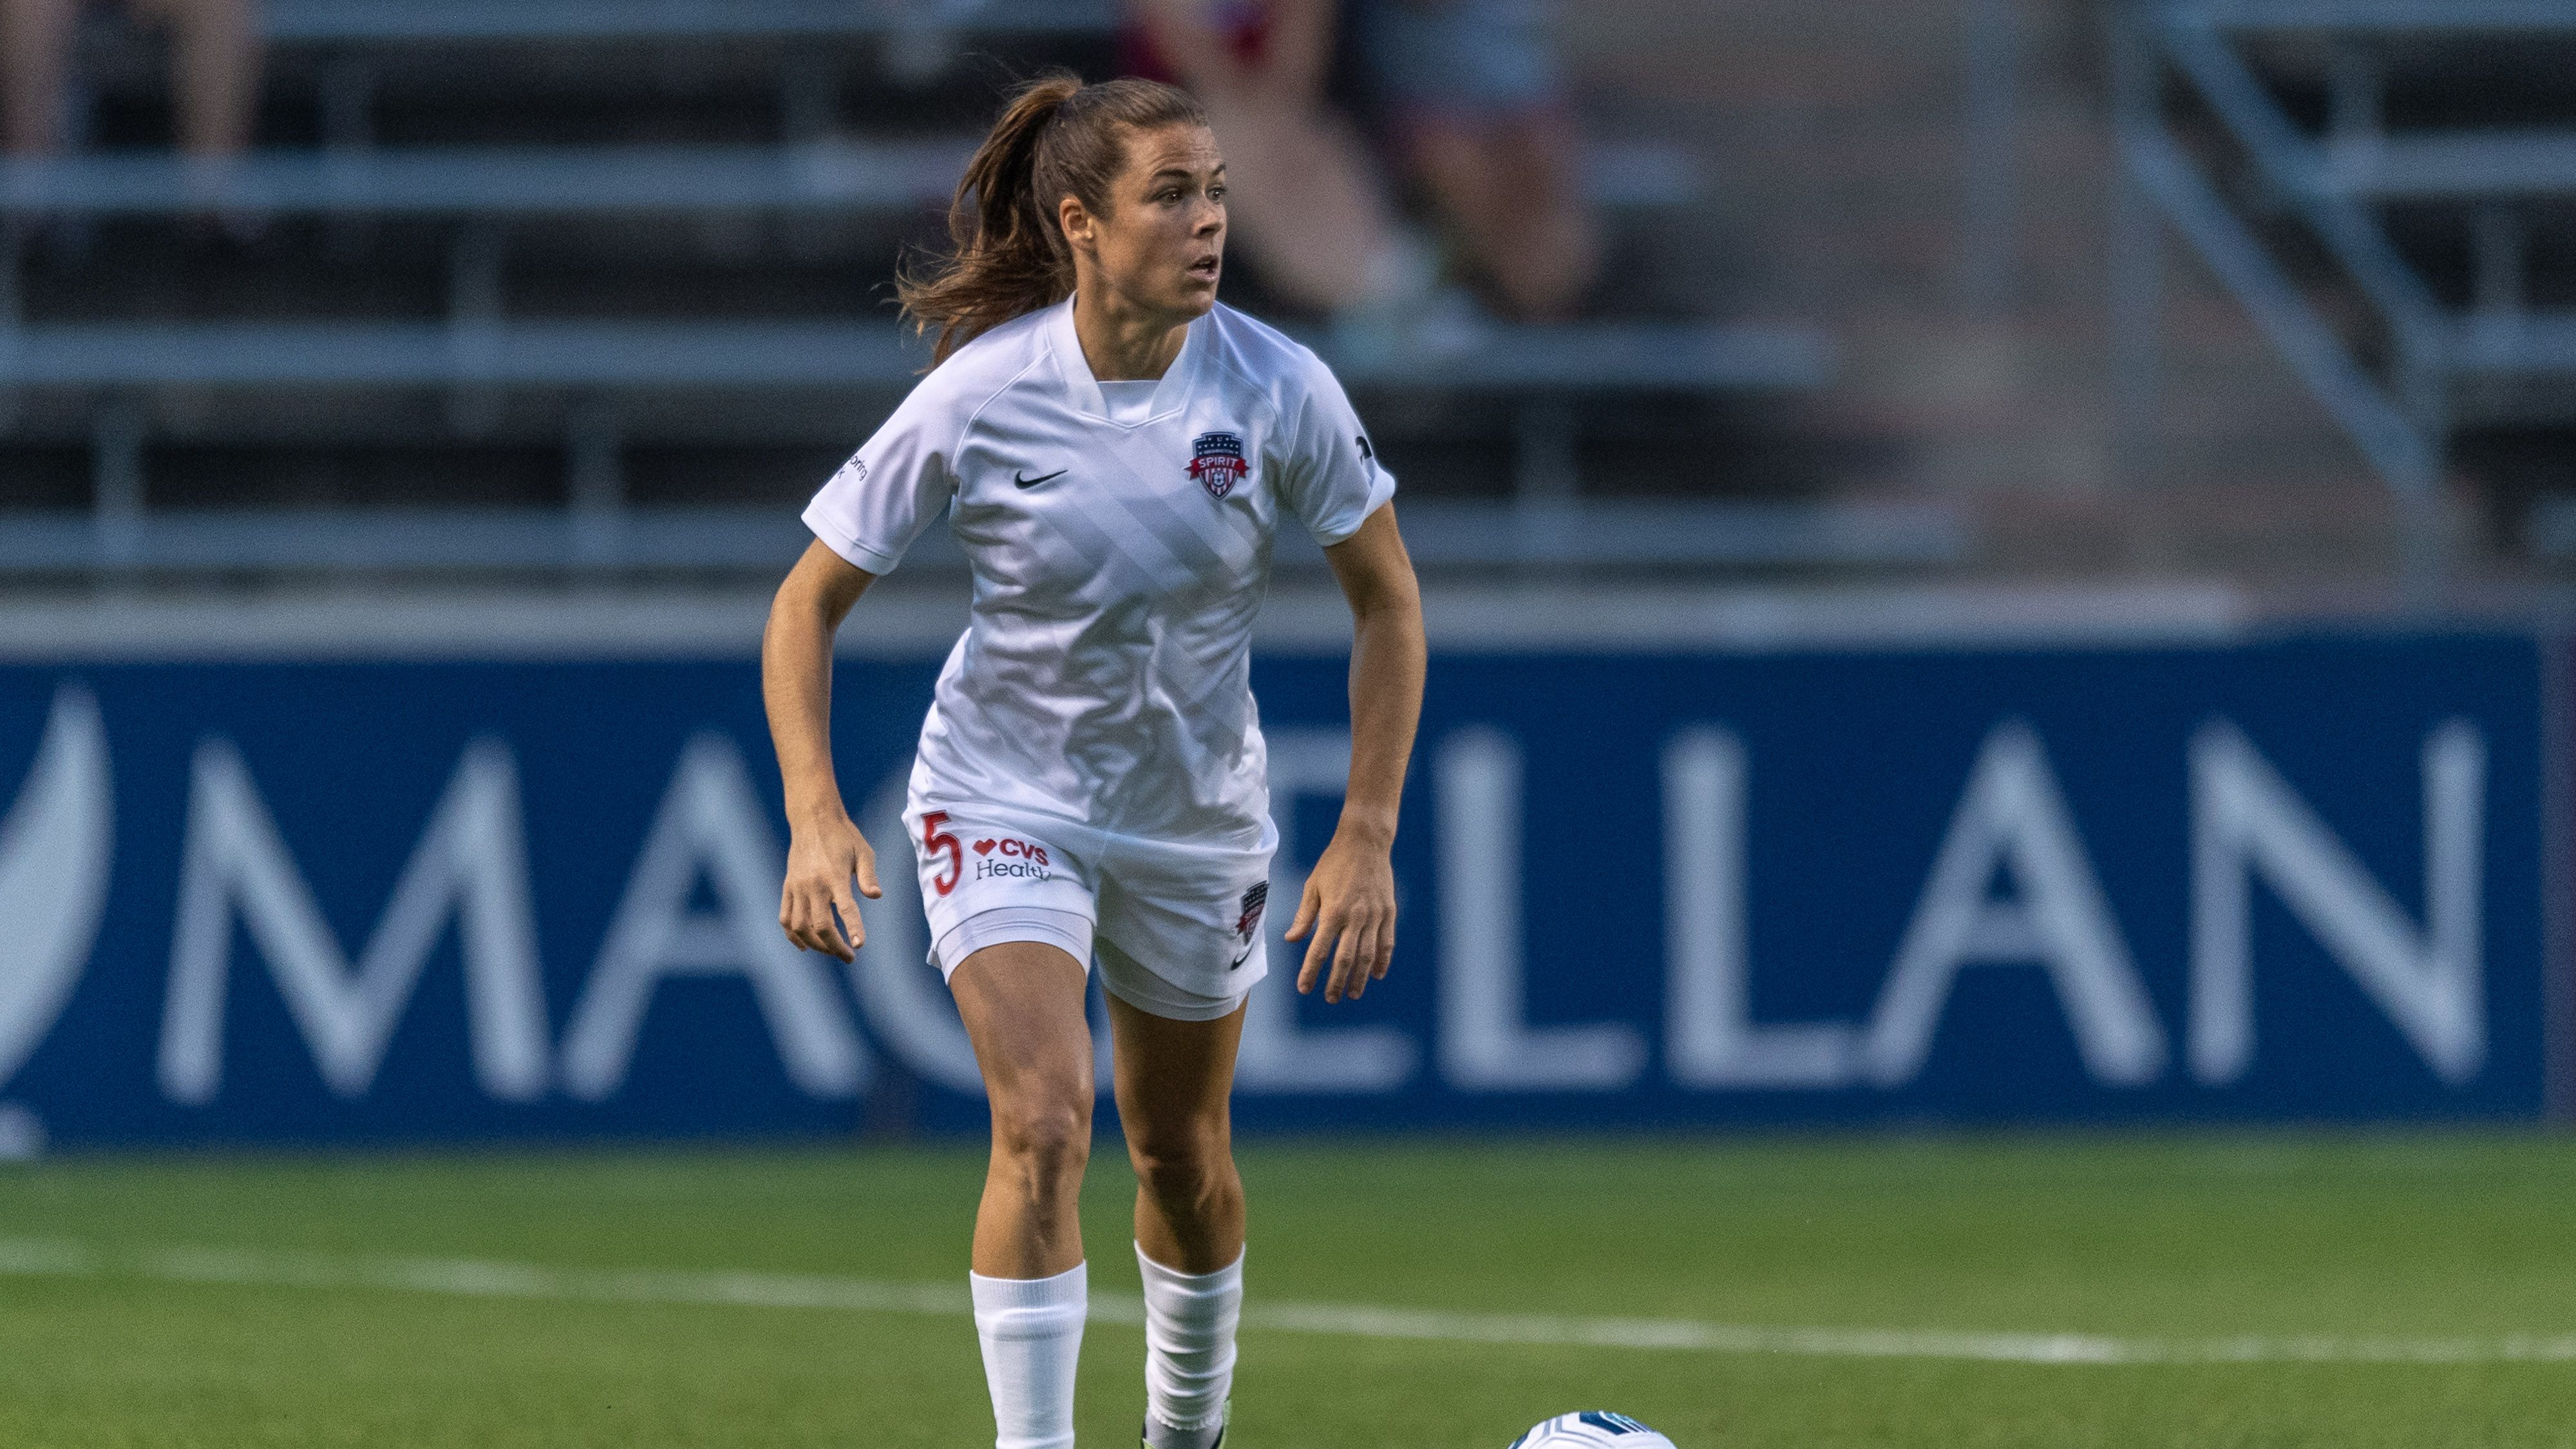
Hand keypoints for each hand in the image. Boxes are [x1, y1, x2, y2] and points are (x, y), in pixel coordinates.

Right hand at [779, 808, 881, 963]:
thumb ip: (869, 876)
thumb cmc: (844, 836)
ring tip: (831, 950)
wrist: (813, 819)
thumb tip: (876, 896)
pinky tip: (805, 946)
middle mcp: (813, 884)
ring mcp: (797, 887)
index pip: (845, 908)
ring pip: (800, 926)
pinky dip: (793, 936)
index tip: (858, 945)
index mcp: (834, 875)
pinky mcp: (787, 887)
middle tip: (849, 956)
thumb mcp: (864, 851)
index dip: (852, 928)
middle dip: (834, 946)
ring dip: (816, 944)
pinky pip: (785, 918)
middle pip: (820, 925)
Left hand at [1284, 828, 1395, 1003]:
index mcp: (1333, 911)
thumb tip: (1291, 940)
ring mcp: (1375, 915)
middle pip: (1345, 959)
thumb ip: (1304, 916)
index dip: (1311, 972)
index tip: (1305, 988)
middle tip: (1331, 999)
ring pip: (1368, 955)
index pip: (1319, 950)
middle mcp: (1355, 916)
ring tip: (1354, 994)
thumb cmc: (1334, 863)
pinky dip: (1382, 960)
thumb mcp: (1312, 886)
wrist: (1365, 842)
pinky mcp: (1388, 912)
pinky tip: (1377, 974)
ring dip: (1360, 978)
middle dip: (1337, 982)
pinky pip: (1387, 942)